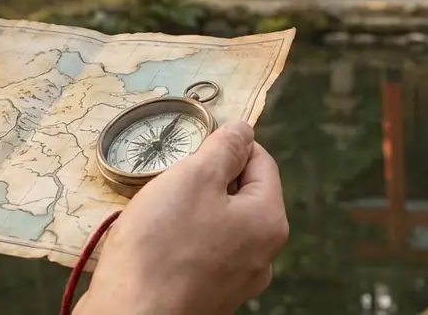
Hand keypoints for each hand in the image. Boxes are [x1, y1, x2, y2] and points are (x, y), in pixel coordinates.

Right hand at [76, 121, 288, 314]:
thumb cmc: (162, 244)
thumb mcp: (193, 177)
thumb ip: (224, 147)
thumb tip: (244, 128)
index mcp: (269, 220)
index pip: (261, 161)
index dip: (228, 145)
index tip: (194, 145)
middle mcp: (264, 255)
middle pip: (242, 194)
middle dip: (208, 180)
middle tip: (172, 180)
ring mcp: (238, 281)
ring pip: (220, 224)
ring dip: (193, 210)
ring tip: (160, 212)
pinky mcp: (211, 297)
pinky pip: (204, 253)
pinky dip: (185, 240)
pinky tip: (158, 242)